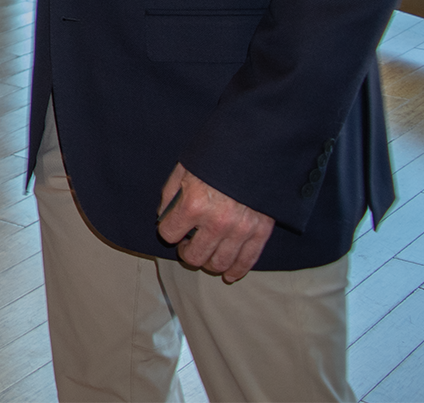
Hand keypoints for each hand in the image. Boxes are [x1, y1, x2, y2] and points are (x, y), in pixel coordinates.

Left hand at [156, 163, 274, 281]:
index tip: (173, 228)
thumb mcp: (184, 169)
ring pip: (219, 263)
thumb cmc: (216, 157)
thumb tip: (163, 216)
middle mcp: (217, 222)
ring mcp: (240, 229)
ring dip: (209, 263)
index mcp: (194, 204)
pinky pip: (247, 261)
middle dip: (188, 253)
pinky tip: (229, 274)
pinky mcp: (260, 232)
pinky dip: (237, 271)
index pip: (169, 234)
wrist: (255, 149)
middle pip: (195, 256)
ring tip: (206, 254)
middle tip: (188, 245)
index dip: (169, 231)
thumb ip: (170, 194)